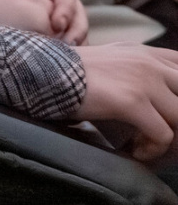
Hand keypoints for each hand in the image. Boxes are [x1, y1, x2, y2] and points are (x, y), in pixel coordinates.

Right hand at [78, 43, 177, 160]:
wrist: (40, 72)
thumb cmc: (69, 74)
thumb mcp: (110, 63)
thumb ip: (136, 71)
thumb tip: (155, 100)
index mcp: (146, 53)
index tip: (167, 117)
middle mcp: (149, 62)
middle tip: (160, 136)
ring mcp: (143, 80)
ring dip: (170, 141)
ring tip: (146, 146)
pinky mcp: (132, 101)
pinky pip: (163, 135)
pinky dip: (152, 150)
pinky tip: (133, 151)